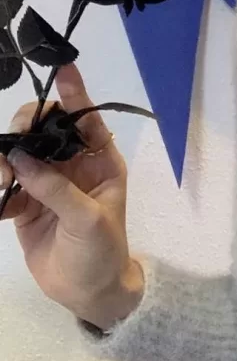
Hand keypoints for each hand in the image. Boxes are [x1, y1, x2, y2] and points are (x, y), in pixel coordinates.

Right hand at [0, 63, 142, 327]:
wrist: (88, 292)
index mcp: (99, 159)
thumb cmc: (102, 251)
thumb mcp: (88, 219)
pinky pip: (3, 183)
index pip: (85, 118)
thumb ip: (56, 188)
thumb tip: (21, 158)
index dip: (74, 91)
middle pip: (44, 129)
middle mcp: (72, 163)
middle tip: (11, 148)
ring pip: (18, 153)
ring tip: (1, 181)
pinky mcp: (24, 203)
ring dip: (4, 159)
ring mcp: (46, 181)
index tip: (62, 68)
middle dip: (24, 129)